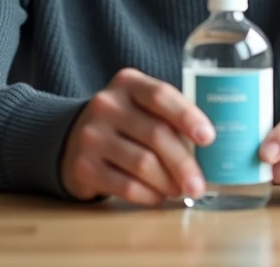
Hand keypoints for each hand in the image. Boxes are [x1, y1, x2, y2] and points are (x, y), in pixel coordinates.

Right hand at [60, 68, 215, 206]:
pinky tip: (157, 196)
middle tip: (199, 185)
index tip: (208, 138)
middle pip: (156, 134)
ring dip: (168, 183)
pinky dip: (149, 196)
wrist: (71, 139)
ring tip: (178, 190)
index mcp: (127, 83)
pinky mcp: (83, 167)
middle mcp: (106, 105)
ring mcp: (91, 135)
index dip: (188, 117)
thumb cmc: (122, 124)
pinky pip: (126, 186)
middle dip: (184, 164)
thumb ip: (169, 118)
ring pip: (143, 164)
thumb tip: (206, 151)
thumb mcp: (140, 107)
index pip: (161, 95)